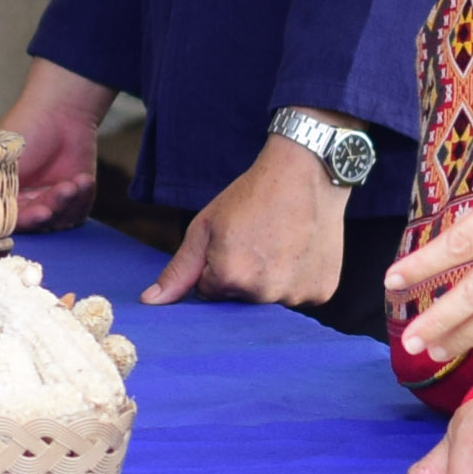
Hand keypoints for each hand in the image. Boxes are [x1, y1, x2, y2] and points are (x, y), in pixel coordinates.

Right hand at [7, 59, 112, 231]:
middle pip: (39, 223)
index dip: (26, 220)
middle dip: (52, 208)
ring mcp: (51, 201)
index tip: (40, 211)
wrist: (62, 111)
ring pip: (61, 221)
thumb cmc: (27, 129)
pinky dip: (83, 198)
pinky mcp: (75, 198)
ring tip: (75, 182)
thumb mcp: (4, 158)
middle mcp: (26, 202)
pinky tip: (83, 179)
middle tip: (62, 192)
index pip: (12, 220)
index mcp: (4, 194)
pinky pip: (80, 211)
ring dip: (70, 203)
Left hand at [151, 132, 352, 307]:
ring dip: (271, 279)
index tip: (233, 239)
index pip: (209, 291)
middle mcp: (264, 293)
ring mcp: (296, 294)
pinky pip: (299, 295)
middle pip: (240, 298)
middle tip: (258, 239)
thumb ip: (179, 270)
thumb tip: (151, 302)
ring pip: (270, 299)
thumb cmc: (251, 195)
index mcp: (230, 276)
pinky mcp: (321, 291)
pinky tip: (300, 249)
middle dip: (242, 274)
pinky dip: (298, 278)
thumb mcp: (205, 227)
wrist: (306, 171)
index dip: (216, 263)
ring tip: (281, 242)